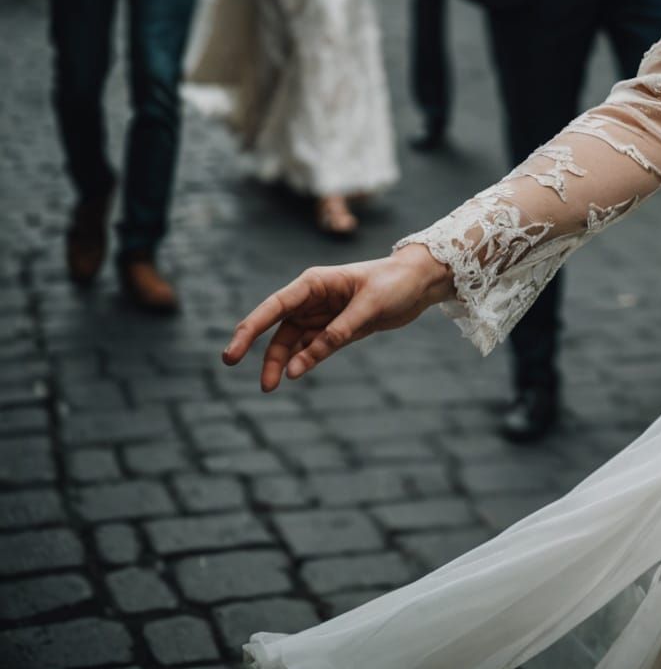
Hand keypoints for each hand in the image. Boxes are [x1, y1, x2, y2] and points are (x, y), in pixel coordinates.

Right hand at [223, 245, 454, 391]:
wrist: (420, 281)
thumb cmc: (394, 283)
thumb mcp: (368, 306)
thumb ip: (337, 333)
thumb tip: (303, 365)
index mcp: (315, 282)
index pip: (274, 306)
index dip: (250, 329)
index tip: (232, 353)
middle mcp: (313, 298)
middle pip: (278, 328)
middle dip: (263, 353)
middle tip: (250, 378)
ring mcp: (323, 314)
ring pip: (292, 341)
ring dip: (282, 362)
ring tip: (271, 387)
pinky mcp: (336, 329)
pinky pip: (312, 348)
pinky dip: (303, 361)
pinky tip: (295, 374)